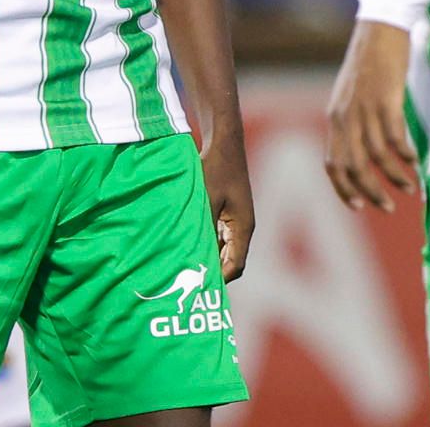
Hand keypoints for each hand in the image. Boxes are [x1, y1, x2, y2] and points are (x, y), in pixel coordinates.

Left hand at [200, 129, 254, 281]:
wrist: (224, 142)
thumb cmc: (215, 169)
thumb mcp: (206, 200)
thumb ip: (204, 227)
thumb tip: (196, 253)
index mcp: (243, 228)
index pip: (235, 265)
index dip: (219, 278)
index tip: (199, 288)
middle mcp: (243, 227)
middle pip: (230, 260)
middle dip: (213, 271)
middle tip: (189, 283)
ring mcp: (236, 219)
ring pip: (224, 248)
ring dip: (209, 256)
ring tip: (186, 266)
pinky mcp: (228, 211)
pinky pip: (219, 235)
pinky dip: (207, 242)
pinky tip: (188, 243)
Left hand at [324, 20, 417, 212]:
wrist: (379, 29)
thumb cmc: (370, 63)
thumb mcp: (352, 95)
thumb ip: (354, 121)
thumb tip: (364, 151)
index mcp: (335, 118)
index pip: (332, 164)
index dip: (343, 189)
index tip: (359, 206)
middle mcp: (345, 116)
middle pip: (353, 166)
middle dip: (370, 192)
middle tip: (388, 207)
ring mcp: (364, 108)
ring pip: (377, 155)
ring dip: (394, 177)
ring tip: (410, 188)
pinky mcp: (386, 99)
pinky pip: (396, 137)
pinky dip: (406, 154)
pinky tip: (416, 161)